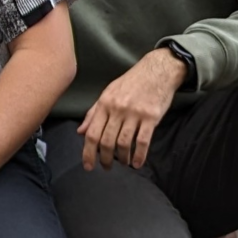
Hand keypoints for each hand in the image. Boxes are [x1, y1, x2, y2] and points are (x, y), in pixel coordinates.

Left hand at [77, 48, 187, 170]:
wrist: (157, 70)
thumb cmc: (131, 82)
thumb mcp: (108, 93)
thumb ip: (93, 113)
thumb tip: (80, 131)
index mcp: (104, 103)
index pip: (92, 133)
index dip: (88, 152)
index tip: (88, 165)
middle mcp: (117, 109)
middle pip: (107, 141)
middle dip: (105, 158)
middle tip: (106, 167)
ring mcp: (135, 113)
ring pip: (124, 143)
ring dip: (122, 158)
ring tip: (123, 163)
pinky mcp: (151, 117)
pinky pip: (143, 141)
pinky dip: (139, 155)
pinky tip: (137, 163)